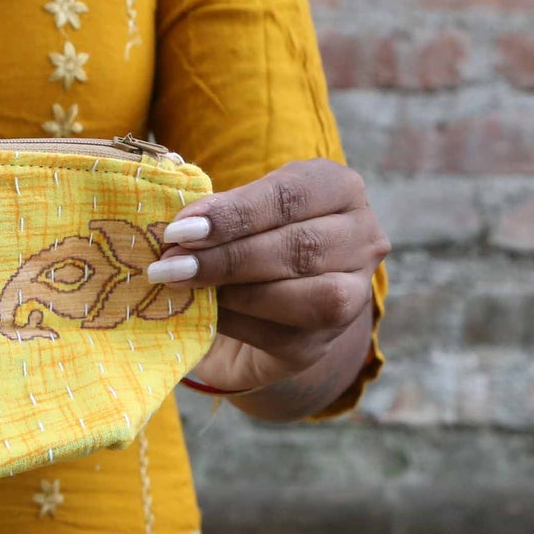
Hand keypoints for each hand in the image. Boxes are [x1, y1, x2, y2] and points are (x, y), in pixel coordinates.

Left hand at [144, 159, 387, 402]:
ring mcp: (350, 297)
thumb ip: (218, 210)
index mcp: (340, 190)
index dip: (235, 213)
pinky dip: (234, 321)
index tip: (182, 226)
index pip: (292, 196)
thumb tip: (180, 214)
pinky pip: (280, 334)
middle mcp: (362, 240)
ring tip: (180, 284)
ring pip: (305, 296)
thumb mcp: (239, 211)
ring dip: (233, 290)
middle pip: (300, 246)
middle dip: (228, 255)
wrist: (261, 308)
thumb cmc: (248, 239)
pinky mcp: (319, 344)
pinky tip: (201, 311)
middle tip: (171, 261)